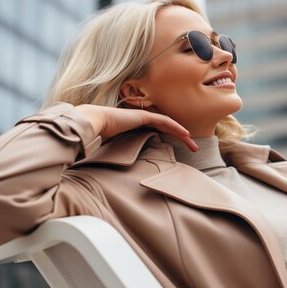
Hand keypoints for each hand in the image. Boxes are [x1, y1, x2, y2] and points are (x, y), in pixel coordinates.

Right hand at [75, 104, 197, 151]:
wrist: (93, 123)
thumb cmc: (99, 137)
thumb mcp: (113, 149)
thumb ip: (119, 155)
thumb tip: (117, 172)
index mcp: (135, 128)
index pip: (158, 133)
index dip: (170, 139)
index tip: (180, 151)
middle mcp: (141, 121)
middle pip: (167, 129)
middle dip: (181, 139)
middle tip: (193, 149)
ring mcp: (143, 117)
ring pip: (169, 125)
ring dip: (182, 134)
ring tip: (193, 145)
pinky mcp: (144, 116)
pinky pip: (165, 121)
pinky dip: (176, 127)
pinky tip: (185, 134)